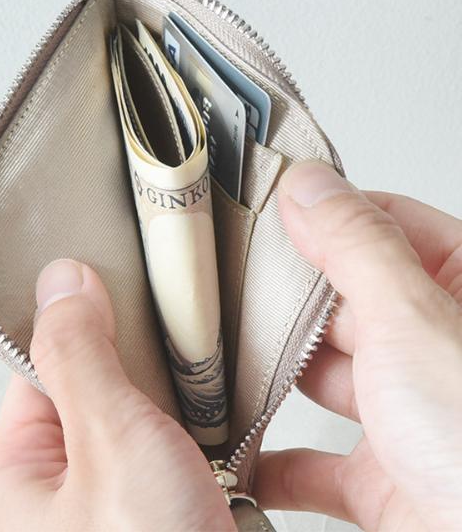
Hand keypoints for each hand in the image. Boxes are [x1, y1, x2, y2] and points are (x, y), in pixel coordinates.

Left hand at [0, 259, 234, 530]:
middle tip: (179, 335)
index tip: (120, 284)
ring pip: (140, 419)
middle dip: (141, 364)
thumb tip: (62, 281)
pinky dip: (197, 428)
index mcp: (18, 479)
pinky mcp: (160, 514)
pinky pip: (172, 449)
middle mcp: (60, 497)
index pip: (40, 367)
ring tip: (206, 373)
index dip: (82, 322)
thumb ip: (81, 357)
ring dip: (176, 397)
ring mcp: (114, 507)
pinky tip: (221, 416)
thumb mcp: (110, 445)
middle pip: (94, 390)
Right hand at [254, 161, 461, 530]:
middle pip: (341, 299)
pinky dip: (278, 460)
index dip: (322, 213)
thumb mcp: (413, 320)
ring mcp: (407, 411)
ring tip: (222, 354)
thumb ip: (356, 245)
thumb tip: (309, 185)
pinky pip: (317, 463)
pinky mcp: (384, 476)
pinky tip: (244, 448)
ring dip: (275, 375)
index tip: (263, 206)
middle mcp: (434, 346)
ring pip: (323, 375)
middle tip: (227, 280)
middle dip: (286, 297)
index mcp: (460, 291)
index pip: (381, 223)